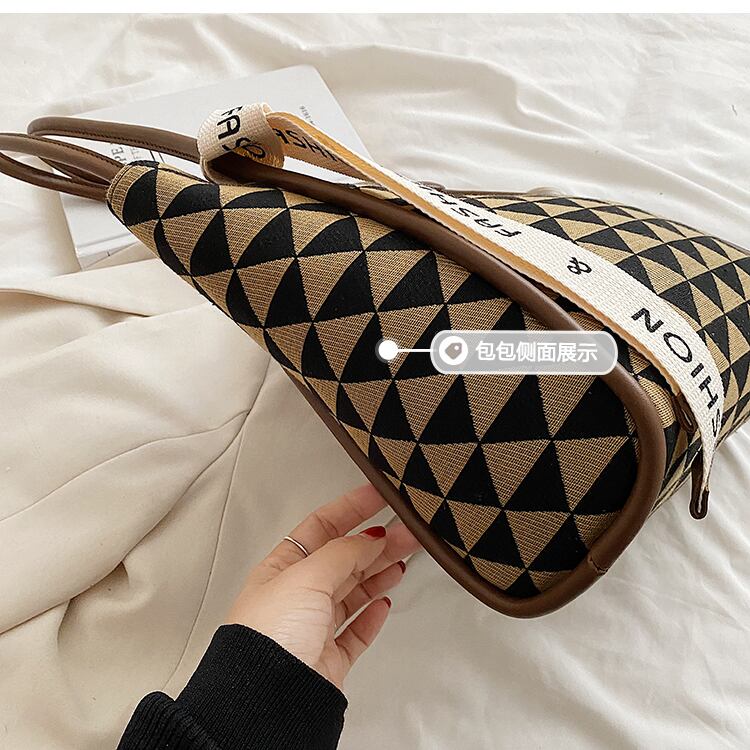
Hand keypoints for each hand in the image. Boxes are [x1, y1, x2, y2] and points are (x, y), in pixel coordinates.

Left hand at [225, 484, 420, 689]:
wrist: (267, 699)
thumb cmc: (268, 637)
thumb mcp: (306, 577)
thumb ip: (342, 553)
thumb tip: (369, 538)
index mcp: (281, 569)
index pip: (321, 527)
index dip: (351, 508)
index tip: (378, 494)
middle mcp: (296, 595)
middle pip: (343, 558)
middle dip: (376, 541)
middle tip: (406, 530)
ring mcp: (313, 627)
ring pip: (353, 591)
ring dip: (380, 573)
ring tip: (404, 557)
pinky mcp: (328, 659)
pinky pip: (355, 631)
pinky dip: (372, 615)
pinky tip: (383, 604)